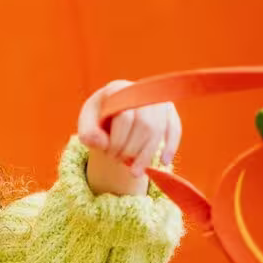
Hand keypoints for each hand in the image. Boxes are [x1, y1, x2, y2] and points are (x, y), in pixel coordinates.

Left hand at [77, 80, 181, 195]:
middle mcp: (141, 90)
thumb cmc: (98, 119)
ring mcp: (157, 100)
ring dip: (146, 155)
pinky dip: (170, 146)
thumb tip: (97, 141)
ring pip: (158, 131)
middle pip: (144, 125)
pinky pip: (174, 129)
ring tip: (135, 173)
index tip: (109, 154)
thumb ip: (88, 133)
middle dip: (131, 150)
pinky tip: (163, 162)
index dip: (118, 141)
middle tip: (118, 161)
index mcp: (118, 90)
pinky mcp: (169, 111)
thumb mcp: (87, 124)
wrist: (112, 112)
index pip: (125, 118)